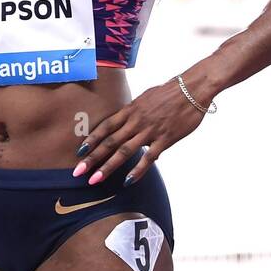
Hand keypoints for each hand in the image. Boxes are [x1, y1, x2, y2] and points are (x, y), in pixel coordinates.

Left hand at [72, 78, 209, 185]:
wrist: (192, 89)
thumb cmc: (169, 92)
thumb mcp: (145, 98)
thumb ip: (134, 112)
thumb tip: (126, 122)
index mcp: (130, 110)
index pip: (105, 127)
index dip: (91, 140)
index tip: (79, 152)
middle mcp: (136, 121)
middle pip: (110, 142)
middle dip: (92, 158)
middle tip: (78, 172)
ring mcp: (150, 131)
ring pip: (124, 151)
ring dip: (108, 167)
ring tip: (95, 179)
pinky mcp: (165, 139)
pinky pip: (148, 158)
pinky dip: (137, 170)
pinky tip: (127, 181)